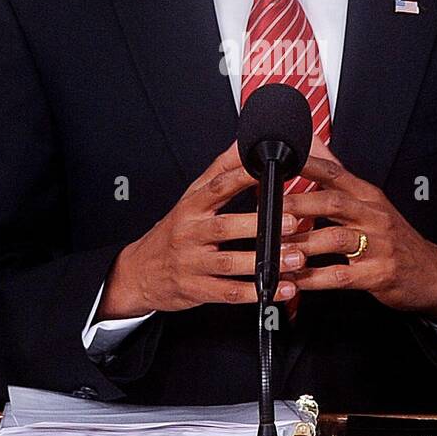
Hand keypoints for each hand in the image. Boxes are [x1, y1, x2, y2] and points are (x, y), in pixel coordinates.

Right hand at [98, 142, 298, 316]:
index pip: (217, 187)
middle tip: (292, 221)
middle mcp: (190, 234)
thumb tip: (244, 142)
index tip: (271, 172)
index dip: (244, 178)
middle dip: (259, 225)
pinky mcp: (197, 290)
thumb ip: (219, 171)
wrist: (140, 272)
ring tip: (296, 258)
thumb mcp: (191, 197)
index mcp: (191, 207)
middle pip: (224, 227)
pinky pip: (229, 293)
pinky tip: (281, 289)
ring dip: (265, 261)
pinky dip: (257, 293)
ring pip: (230, 263)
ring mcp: (192, 264)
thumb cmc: (174, 231)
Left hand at [280, 140, 436, 315]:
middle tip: (267, 208)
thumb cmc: (393, 236)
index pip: (335, 173)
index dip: (306, 165)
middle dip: (298, 204)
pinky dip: (314, 279)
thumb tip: (313, 144)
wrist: (432, 272)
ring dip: (302, 243)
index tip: (278, 163)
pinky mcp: (378, 274)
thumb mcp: (370, 202)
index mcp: (368, 196)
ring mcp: (378, 245)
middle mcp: (373, 216)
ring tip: (274, 248)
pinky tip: (294, 279)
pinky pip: (340, 276)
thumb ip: (338, 177)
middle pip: (332, 202)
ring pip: (334, 239)